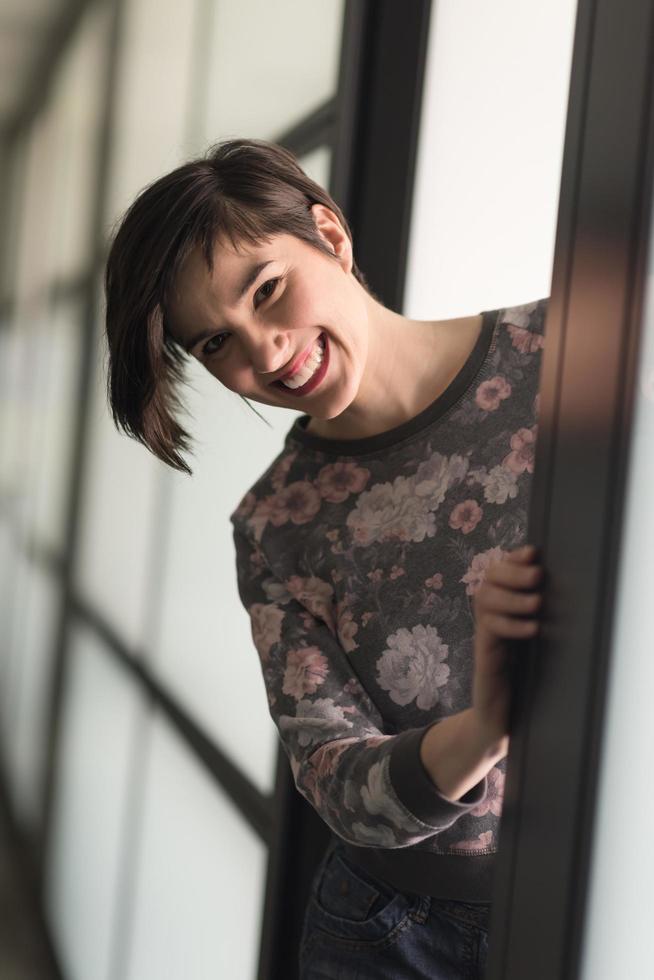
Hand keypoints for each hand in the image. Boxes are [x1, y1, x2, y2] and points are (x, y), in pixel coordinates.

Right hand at [471, 544, 543, 746]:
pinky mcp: (484, 658)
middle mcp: (490, 619)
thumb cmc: (522, 681)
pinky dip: (510, 627)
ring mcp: (485, 638)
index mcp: (502, 611)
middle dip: (512, 572)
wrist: (499, 720)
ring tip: (537, 603)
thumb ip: (540, 619)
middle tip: (538, 575)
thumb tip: (571, 594)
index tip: (533, 552)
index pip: (499, 573)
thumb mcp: (534, 644)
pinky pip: (489, 633)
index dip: (513, 560)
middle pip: (489, 580)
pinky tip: (531, 629)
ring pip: (485, 601)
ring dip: (513, 597)